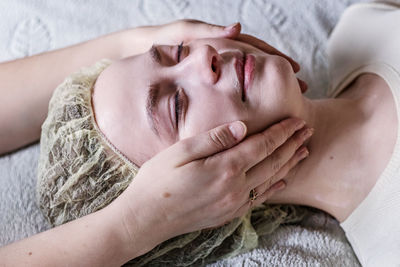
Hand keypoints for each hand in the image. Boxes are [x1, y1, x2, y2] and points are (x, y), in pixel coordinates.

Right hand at [114, 118, 310, 254]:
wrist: (147, 218)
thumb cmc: (158, 181)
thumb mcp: (181, 152)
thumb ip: (214, 138)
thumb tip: (242, 127)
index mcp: (224, 168)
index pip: (262, 145)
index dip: (282, 132)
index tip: (297, 121)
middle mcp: (235, 187)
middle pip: (272, 162)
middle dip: (292, 144)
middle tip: (308, 131)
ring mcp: (233, 203)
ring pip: (270, 180)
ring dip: (289, 164)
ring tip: (304, 152)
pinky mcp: (228, 214)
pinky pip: (259, 199)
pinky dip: (274, 187)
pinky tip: (282, 180)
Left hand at [121, 20, 303, 91]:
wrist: (134, 54)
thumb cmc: (157, 42)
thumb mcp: (182, 34)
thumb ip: (208, 33)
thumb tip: (237, 29)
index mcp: (217, 43)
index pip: (254, 49)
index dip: (275, 57)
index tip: (294, 69)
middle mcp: (219, 56)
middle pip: (256, 64)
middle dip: (278, 74)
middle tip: (300, 87)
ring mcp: (212, 69)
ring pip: (246, 78)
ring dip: (266, 86)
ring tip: (287, 97)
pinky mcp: (203, 81)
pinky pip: (230, 88)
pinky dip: (246, 95)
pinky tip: (256, 108)